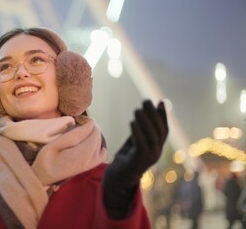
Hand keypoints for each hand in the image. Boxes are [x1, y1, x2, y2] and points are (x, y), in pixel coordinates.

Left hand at [103, 100, 167, 217]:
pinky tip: (132, 122)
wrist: (117, 180)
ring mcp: (149, 158)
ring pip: (152, 137)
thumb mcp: (134, 142)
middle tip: (145, 101)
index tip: (160, 101)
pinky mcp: (139, 162)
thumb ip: (140, 130)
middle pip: (159, 131)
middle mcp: (156, 153)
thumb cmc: (125, 159)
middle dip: (154, 114)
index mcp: (156, 147)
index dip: (163, 116)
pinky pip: (141, 145)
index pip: (164, 129)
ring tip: (137, 110)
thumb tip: (143, 112)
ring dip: (145, 121)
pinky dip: (138, 132)